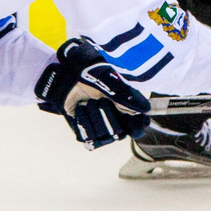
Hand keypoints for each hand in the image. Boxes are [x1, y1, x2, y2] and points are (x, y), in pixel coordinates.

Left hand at [35, 37, 151, 148]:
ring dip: (93, 117)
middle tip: (100, 100)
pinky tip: (80, 109)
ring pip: (103, 137)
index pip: (138, 127)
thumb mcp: (110, 80)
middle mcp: (115, 118)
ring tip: (87, 102)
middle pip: (119, 134)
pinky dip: (83, 122)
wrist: (66, 74)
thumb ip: (127, 96)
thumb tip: (145, 109)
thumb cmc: (91, 72)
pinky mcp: (86, 129)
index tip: (133, 124)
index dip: (137, 128)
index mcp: (126, 106)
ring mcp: (100, 125)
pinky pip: (88, 138)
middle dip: (107, 116)